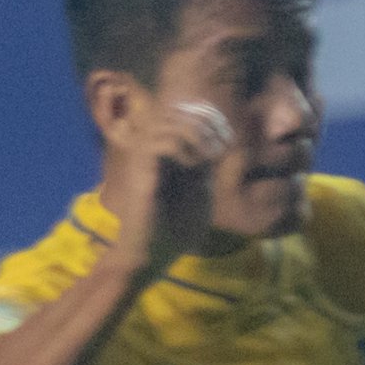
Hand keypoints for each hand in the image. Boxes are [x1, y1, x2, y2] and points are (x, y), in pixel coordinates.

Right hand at [99, 99, 231, 270]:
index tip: (225, 143)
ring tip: (205, 161)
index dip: (208, 121)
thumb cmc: (176, 227)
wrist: (154, 252)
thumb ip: (207, 165)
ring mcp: (142, 158)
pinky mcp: (139, 171)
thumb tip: (223, 142)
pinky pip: (160, 143)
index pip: (182, 115)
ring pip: (167, 122)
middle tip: (217, 151)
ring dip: (194, 137)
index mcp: (164, 153)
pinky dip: (183, 150)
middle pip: (175, 112)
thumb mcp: (201, 189)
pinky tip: (193, 169)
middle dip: (203, 126)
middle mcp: (150, 150)